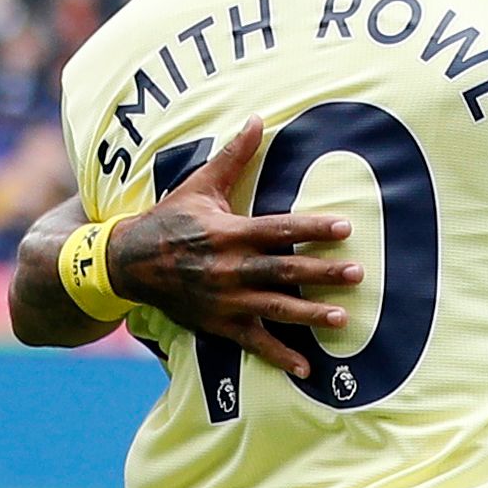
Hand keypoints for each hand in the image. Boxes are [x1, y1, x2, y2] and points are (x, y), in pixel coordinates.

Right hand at [109, 117, 366, 377]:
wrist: (129, 263)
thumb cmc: (169, 220)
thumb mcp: (199, 185)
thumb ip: (234, 156)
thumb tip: (258, 118)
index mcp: (228, 234)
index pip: (278, 229)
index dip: (311, 228)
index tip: (344, 227)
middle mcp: (229, 269)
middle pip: (283, 271)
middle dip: (321, 273)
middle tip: (358, 274)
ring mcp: (226, 300)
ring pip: (275, 309)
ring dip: (309, 314)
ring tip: (342, 319)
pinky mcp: (220, 324)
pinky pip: (254, 344)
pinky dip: (280, 357)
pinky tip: (308, 369)